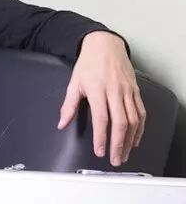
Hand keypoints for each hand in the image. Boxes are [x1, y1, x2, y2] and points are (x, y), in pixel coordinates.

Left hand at [57, 31, 145, 165]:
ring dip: (130, 139)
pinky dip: (140, 128)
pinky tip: (135, 139)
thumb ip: (68, 106)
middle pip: (120, 122)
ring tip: (125, 153)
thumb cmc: (89, 63)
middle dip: (119, 144)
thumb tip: (62, 124)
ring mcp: (127, 91)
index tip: (100, 151)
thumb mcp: (74, 83)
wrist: (105, 44)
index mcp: (98, 90)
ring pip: (133, 119)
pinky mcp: (135, 90)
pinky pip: (141, 112)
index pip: (101, 118)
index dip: (101, 137)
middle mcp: (115, 91)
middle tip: (115, 159)